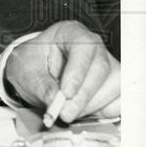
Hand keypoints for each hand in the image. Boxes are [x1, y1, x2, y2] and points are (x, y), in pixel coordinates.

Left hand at [4, 20, 119, 122]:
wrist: (34, 75)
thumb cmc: (31, 65)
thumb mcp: (25, 71)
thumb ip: (40, 85)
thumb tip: (55, 101)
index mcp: (70, 33)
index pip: (83, 47)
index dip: (77, 71)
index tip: (65, 93)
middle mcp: (94, 47)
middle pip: (100, 69)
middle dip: (83, 96)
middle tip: (65, 113)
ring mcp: (108, 65)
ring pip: (114, 86)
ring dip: (91, 105)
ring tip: (68, 112)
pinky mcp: (114, 86)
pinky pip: (120, 101)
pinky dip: (103, 112)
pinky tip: (83, 112)